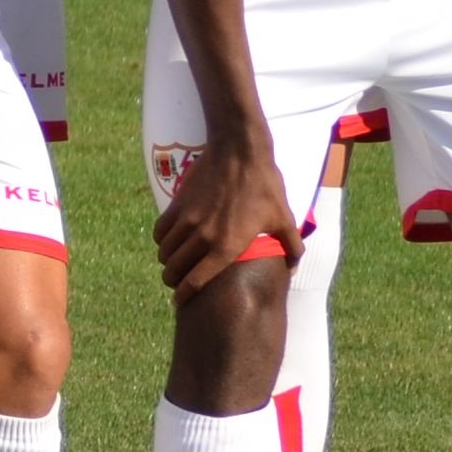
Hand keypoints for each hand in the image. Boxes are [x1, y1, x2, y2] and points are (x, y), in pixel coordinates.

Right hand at [149, 136, 297, 294]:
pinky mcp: (177, 204)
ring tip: (172, 262)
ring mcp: (187, 220)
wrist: (239, 150)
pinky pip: (160, 231)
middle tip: (176, 281)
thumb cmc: (264, 185)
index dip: (185, 295)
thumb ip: (291, 248)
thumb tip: (291, 270)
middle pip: (174, 270)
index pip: (196, 281)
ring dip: (166, 261)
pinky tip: (168, 239)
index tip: (180, 301)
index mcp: (228, 246)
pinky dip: (161, 240)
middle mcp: (203, 238)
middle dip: (172, 280)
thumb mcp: (284, 217)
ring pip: (164, 252)